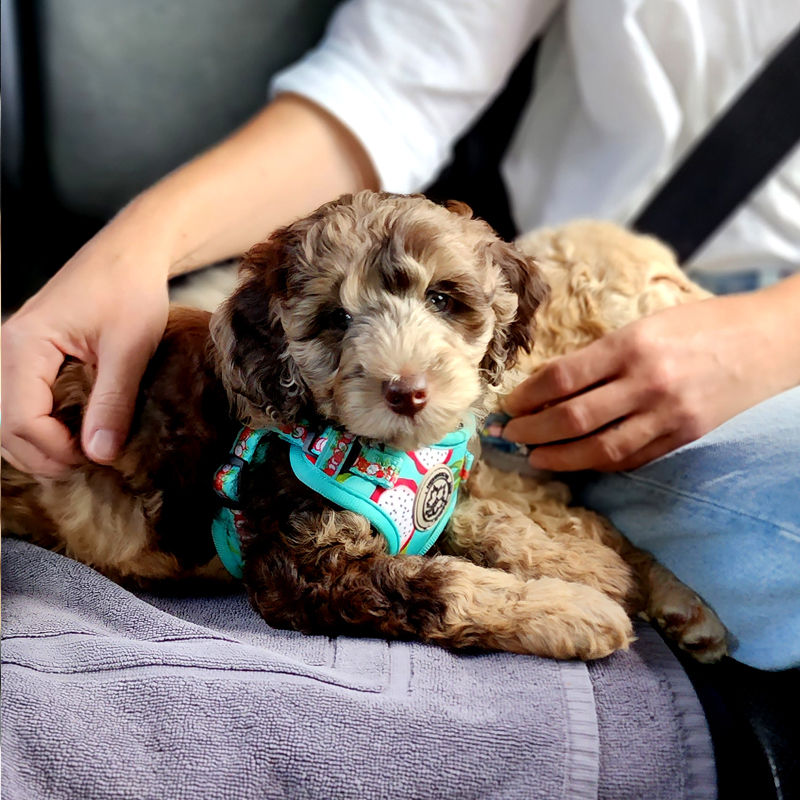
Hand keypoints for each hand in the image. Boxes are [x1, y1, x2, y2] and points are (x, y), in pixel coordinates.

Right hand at [1, 209, 169, 476]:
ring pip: (7, 420)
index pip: (20, 420)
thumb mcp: (130, 349)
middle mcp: (6, 350)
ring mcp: (13, 354)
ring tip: (83, 455)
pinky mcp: (28, 357)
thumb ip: (113, 402)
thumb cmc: (130, 290)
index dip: (56, 450)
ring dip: (39, 446)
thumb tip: (100, 455)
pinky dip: (40, 428)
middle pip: (5, 427)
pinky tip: (72, 436)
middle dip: (44, 455)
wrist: (130, 255)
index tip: (97, 459)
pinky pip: (20, 404)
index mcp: (24, 345)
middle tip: (90, 466)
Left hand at [502, 284, 799, 471]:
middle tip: (510, 435)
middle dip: (533, 431)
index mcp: (632, 345)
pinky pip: (631, 458)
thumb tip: (550, 385)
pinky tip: (577, 461)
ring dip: (559, 457)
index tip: (509, 404)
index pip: (562, 378)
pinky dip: (598, 463)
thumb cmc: (700, 324)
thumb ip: (601, 355)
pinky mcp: (683, 437)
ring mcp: (668, 415)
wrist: (767, 341)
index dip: (527, 396)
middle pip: (573, 418)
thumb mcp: (645, 325)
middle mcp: (647, 383)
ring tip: (535, 457)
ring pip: (600, 449)